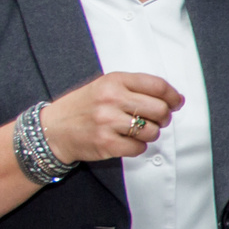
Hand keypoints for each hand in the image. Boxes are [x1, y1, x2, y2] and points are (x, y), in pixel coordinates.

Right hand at [41, 71, 183, 164]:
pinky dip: (137, 146)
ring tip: (137, 131)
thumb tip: (175, 98)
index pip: (157, 85)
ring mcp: (107, 121)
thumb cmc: (83, 107)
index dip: (173, 96)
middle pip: (159, 109)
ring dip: (150, 134)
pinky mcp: (106, 143)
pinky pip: (139, 147)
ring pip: (152, 131)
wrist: (52, 130)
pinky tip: (126, 141)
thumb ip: (136, 88)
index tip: (176, 102)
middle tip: (157, 120)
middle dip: (164, 117)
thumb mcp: (105, 86)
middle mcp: (111, 99)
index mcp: (114, 81)